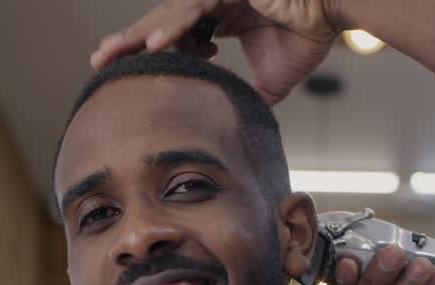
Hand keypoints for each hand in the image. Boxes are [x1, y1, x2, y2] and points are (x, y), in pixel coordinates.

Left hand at [90, 0, 340, 104]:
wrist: (335, 12)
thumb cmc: (309, 33)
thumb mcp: (273, 79)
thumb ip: (250, 95)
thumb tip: (239, 122)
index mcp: (220, 16)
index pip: (176, 34)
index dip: (151, 51)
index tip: (128, 71)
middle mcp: (214, 0)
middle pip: (162, 21)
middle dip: (129, 42)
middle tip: (99, 61)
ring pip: (168, 13)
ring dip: (138, 35)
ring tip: (111, 55)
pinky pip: (193, 7)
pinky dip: (172, 27)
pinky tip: (151, 45)